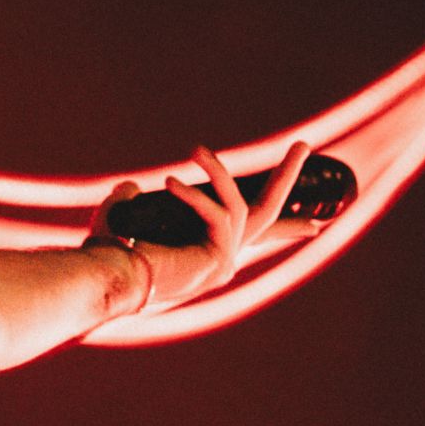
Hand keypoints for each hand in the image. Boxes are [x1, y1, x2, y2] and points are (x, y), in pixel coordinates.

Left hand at [94, 141, 316, 308]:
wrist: (108, 280)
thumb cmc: (109, 252)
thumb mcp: (124, 216)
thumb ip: (131, 199)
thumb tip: (129, 187)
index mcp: (207, 252)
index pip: (250, 236)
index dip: (282, 228)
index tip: (317, 225)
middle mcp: (223, 259)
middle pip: (268, 215)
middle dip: (286, 178)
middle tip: (303, 145)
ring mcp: (225, 261)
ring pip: (243, 206)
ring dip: (220, 173)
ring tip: (196, 149)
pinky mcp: (220, 258)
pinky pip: (218, 215)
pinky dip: (195, 196)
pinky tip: (171, 183)